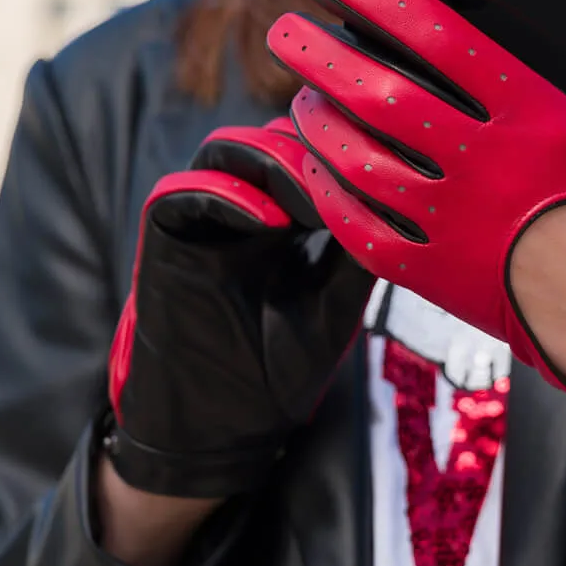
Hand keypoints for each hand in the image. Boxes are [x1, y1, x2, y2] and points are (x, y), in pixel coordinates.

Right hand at [104, 118, 373, 498]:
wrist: (223, 425)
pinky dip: (221, 193)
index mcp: (289, 218)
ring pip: (227, 151)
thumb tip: (400, 198)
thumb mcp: (337, 304)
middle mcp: (245, 207)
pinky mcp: (164, 238)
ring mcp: (204, 218)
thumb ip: (358, 250)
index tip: (384, 163)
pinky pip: (180, 192)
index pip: (312, 155)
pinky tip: (267, 220)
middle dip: (311, 151)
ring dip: (271, 163)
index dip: (343, 152)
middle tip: (345, 180)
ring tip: (310, 203)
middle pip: (273, 139)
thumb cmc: (282, 368)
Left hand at [265, 0, 565, 447]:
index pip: (436, 32)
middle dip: (318, 52)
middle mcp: (488, 166)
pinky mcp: (437, 279)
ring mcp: (457, 226)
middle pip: (378, 94)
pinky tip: (318, 166)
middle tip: (286, 28)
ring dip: (317, 120)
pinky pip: (360, 230)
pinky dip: (329, 192)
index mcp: (538, 114)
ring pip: (357, 160)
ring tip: (303, 95)